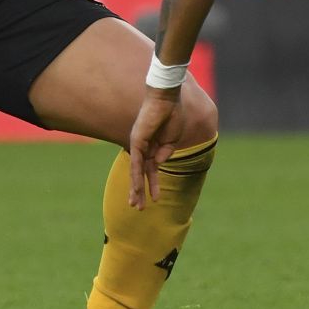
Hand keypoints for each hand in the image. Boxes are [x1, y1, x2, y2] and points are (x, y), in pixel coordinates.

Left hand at [127, 88, 181, 207]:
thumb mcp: (172, 140)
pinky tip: (138, 189)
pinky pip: (137, 162)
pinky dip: (138, 176)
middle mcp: (143, 148)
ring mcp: (139, 145)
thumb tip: (158, 164)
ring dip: (137, 190)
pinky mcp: (137, 142)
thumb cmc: (172, 115)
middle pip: (140, 174)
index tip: (155, 199)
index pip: (150, 171)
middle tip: (137, 208)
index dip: (152, 185)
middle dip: (140, 192)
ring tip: (136, 205)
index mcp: (153, 147)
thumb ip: (166, 153)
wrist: (167, 99)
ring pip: (137, 172)